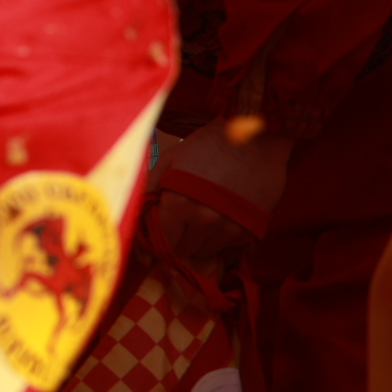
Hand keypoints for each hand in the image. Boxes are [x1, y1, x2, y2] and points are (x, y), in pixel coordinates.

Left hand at [150, 118, 293, 261]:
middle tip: (179, 218)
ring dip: (198, 239)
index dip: (156, 236)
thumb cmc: (207, 147)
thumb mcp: (170, 161)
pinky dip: (220, 237)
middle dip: (177, 237)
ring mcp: (230, 229)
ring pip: (204, 251)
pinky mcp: (250, 232)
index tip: (158, 229)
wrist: (255, 140)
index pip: (162, 240)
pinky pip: (226, 247)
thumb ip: (149, 189)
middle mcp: (206, 221)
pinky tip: (220, 215)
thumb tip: (136, 215)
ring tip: (201, 213)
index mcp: (181, 204)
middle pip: (183, 249)